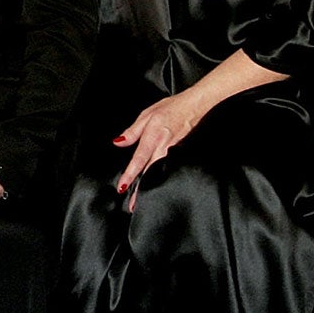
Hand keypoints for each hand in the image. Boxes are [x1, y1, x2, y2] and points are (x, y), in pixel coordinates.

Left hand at [112, 91, 207, 210]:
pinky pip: (166, 168)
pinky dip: (160, 178)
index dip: (130, 175)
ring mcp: (172, 152)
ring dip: (151, 187)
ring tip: (143, 201)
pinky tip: (157, 186)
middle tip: (133, 206)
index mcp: (153, 137)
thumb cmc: (171, 108)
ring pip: (159, 173)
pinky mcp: (178, 153)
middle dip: (141, 190)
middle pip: (150, 173)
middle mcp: (163, 147)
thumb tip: (119, 142)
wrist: (194, 106)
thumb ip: (132, 131)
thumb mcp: (146, 115)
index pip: (139, 160)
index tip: (123, 187)